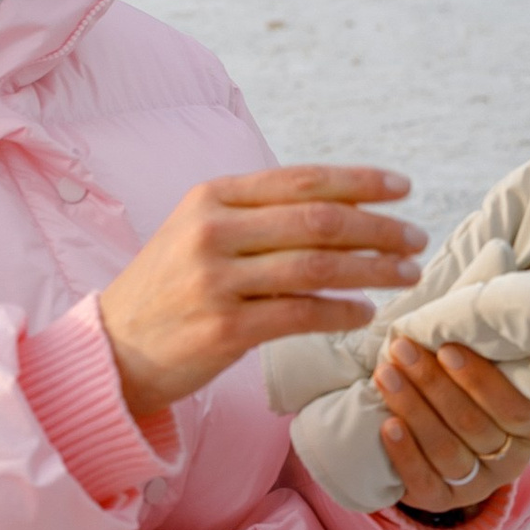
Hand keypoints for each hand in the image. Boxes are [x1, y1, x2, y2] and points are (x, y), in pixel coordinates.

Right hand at [99, 166, 424, 422]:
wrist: (113, 349)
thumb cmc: (169, 290)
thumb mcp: (199, 232)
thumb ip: (257, 214)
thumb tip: (340, 207)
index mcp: (211, 196)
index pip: (302, 179)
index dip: (360, 181)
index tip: (403, 188)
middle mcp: (212, 230)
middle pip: (318, 220)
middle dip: (377, 227)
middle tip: (416, 238)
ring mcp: (216, 280)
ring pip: (316, 266)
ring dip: (371, 270)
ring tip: (406, 274)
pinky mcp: (224, 329)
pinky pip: (300, 315)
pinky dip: (340, 312)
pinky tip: (366, 312)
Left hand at [374, 338, 529, 514]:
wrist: (448, 437)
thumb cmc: (468, 390)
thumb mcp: (488, 373)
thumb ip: (484, 354)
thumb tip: (458, 314)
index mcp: (529, 428)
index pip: (513, 408)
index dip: (479, 379)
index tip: (445, 346)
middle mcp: (508, 460)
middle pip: (471, 425)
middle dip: (433, 384)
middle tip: (403, 350)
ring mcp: (476, 485)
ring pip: (446, 450)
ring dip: (412, 409)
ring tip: (385, 375)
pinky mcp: (442, 501)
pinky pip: (423, 482)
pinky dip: (404, 453)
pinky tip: (387, 424)